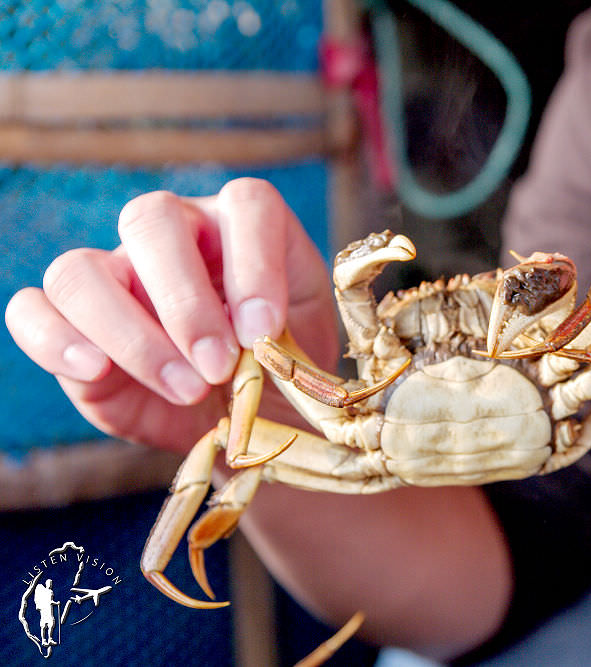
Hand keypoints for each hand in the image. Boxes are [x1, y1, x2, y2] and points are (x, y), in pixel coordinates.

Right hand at [5, 178, 338, 452]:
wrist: (251, 418)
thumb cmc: (281, 369)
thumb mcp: (303, 348)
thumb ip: (287, 333)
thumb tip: (252, 336)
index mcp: (240, 227)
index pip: (247, 203)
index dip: (255, 263)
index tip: (265, 332)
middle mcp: (172, 236)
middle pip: (151, 219)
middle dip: (186, 302)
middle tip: (219, 367)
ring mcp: (115, 275)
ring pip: (82, 269)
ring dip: (132, 335)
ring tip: (186, 389)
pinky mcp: (72, 326)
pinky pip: (34, 310)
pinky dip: (55, 339)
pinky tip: (96, 371)